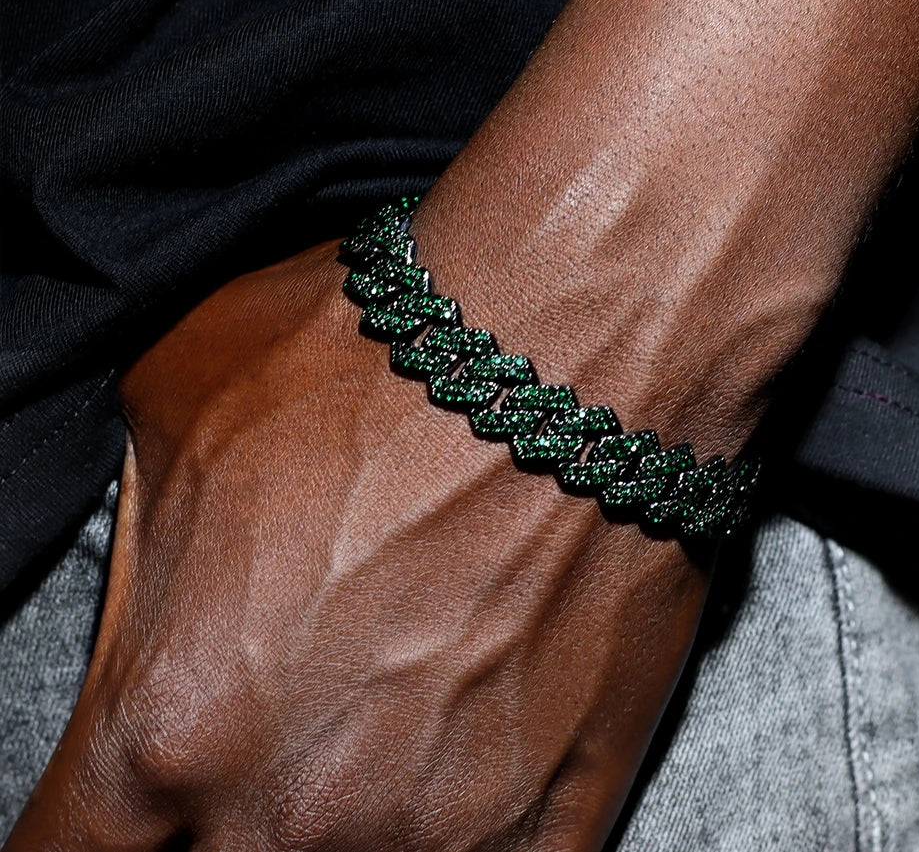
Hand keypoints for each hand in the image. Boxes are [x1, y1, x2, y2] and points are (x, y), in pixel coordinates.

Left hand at [6, 241, 710, 849]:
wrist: (568, 356)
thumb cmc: (384, 363)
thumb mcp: (181, 397)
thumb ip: (140, 532)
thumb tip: (163, 575)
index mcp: (173, 722)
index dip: (110, 820)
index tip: (145, 796)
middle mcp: (293, 808)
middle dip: (231, 802)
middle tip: (281, 718)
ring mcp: (436, 831)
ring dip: (356, 811)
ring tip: (390, 708)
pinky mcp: (556, 820)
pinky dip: (470, 834)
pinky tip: (467, 763)